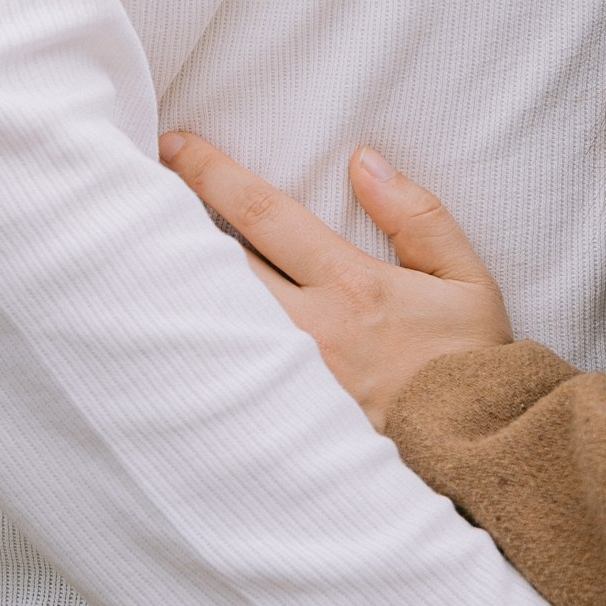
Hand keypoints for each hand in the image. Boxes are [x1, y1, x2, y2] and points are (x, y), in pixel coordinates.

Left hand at [159, 132, 509, 424]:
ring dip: (173, 285)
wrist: (478, 461)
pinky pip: (221, 382)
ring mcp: (287, 387)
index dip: (211, 173)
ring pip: (210, 322)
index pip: (264, 213)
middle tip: (126, 193)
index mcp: (351, 286)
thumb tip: (363, 160)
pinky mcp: (278, 432)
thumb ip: (417, 215)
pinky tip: (162, 340)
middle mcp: (307, 333)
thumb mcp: (466, 280)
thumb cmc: (471, 368)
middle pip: (216, 265)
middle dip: (168, 220)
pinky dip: (191, 353)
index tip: (172, 145)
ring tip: (129, 257)